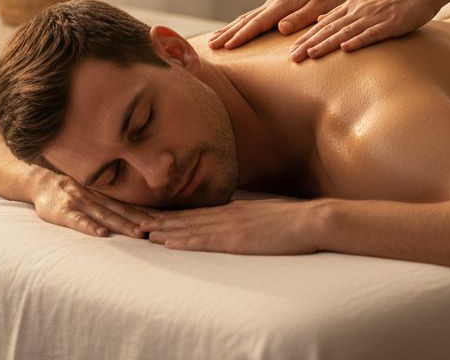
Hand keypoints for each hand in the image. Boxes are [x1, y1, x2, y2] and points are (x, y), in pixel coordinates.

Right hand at [29, 170, 162, 238]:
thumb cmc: (69, 192)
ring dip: (122, 225)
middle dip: (141, 220)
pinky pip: (78, 220)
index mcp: (104, 195)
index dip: (147, 213)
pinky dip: (90, 227)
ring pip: (105, 215)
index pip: (130, 205)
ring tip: (138, 234)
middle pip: (122, 211)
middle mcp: (95, 198)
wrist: (40, 182)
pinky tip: (101, 234)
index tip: (166, 221)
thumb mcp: (92, 193)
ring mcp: (80, 203)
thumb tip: (136, 214)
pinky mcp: (63, 212)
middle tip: (159, 230)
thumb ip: (110, 202)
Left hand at [139, 198, 321, 253]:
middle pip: (187, 217)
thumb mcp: (266, 218)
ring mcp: (231, 224)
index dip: (174, 216)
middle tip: (137, 222)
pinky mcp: (236, 238)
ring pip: (189, 227)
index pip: (198, 213)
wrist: (313, 220)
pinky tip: (166, 241)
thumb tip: (240, 227)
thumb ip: (249, 221)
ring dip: (164, 230)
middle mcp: (228, 212)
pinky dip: (181, 239)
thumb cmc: (296, 223)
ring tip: (142, 232)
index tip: (154, 218)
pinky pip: (202, 239)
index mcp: (235, 208)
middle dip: (161, 220)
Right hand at [207, 0, 349, 50]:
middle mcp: (272, 4)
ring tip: (212, 41)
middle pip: (245, 20)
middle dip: (227, 33)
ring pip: (245, 18)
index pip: (258, 23)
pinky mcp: (272, 7)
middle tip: (211, 46)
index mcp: (282, 5)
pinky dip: (237, 25)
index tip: (228, 46)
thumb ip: (300, 18)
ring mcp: (271, 5)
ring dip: (228, 29)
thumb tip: (280, 28)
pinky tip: (229, 32)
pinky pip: (250, 18)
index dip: (242, 35)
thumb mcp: (319, 8)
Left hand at [289, 0, 437, 60]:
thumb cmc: (393, 0)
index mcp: (351, 7)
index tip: (291, 51)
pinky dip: (357, 41)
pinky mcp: (389, 23)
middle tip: (293, 58)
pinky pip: (371, 33)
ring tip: (311, 55)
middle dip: (310, 43)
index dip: (307, 37)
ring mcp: (373, 16)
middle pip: (329, 29)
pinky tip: (346, 49)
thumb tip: (321, 21)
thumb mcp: (363, 2)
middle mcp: (358, 10)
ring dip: (327, 44)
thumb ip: (343, 12)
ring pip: (345, 32)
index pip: (323, 24)